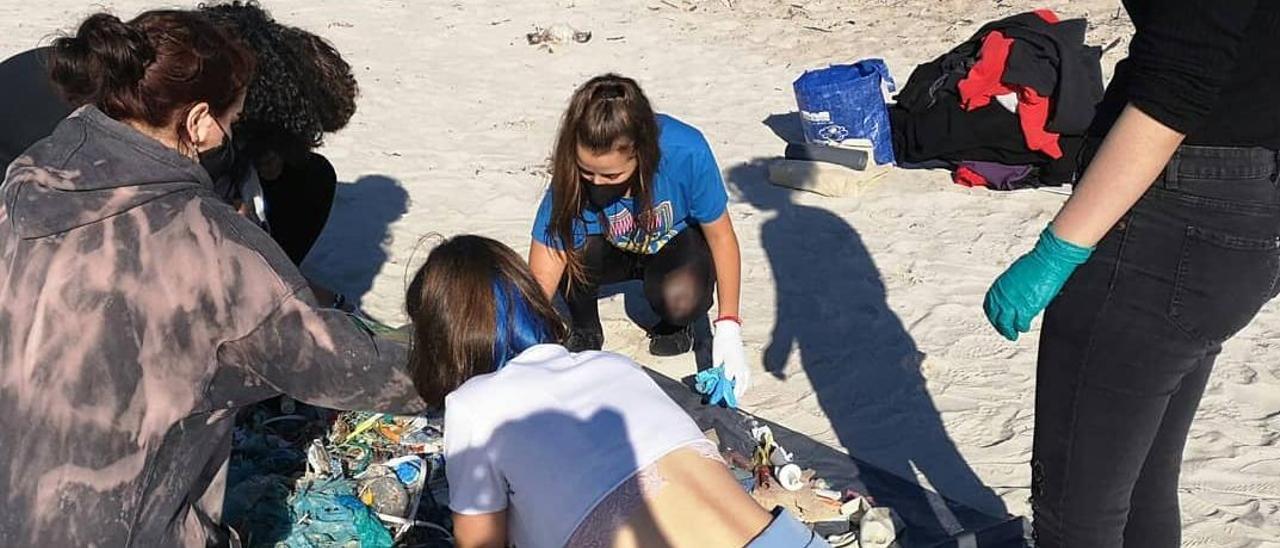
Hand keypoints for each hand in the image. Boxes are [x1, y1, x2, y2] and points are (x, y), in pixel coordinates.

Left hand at [712, 319, 749, 399]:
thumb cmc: (721, 343)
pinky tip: (740, 387)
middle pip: (739, 387)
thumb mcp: (716, 357)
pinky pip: (747, 379)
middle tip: (727, 403)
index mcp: (731, 367)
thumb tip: (716, 381)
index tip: (718, 400)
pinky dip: (743, 385)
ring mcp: (745, 366)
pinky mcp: (746, 364)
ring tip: (734, 397)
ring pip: (745, 384)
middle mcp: (740, 369)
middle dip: (733, 396)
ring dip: (739, 391)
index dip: (723, 393)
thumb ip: (717, 371)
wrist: (730, 331)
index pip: (727, 385)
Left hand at [984, 225, 1092, 340]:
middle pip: (996, 317)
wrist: (1048, 261)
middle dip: (999, 326)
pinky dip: (1022, 327)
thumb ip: (1011, 287)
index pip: (989, 306)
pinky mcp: (1026, 309)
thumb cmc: (1036, 263)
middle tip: (1004, 331)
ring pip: (1006, 325)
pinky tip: (1024, 328)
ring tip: (1013, 335)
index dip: (993, 315)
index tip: (996, 319)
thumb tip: (1014, 293)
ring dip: (1010, 331)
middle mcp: (1002, 296)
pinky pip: (1021, 324)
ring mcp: (1013, 304)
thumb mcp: (1015, 274)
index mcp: (999, 286)